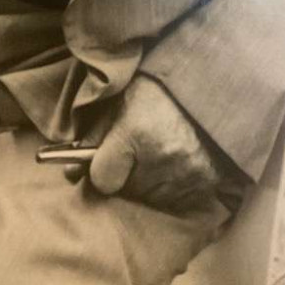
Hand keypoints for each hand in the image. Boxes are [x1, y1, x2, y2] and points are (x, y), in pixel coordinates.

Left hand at [83, 76, 244, 216]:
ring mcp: (187, 174)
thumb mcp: (122, 99)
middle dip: (127, 175)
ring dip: (150, 183)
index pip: (102, 178)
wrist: (214, 83)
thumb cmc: (161, 88)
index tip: (108, 159)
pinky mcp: (208, 184)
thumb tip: (71, 173)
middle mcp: (161, 158)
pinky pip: (179, 201)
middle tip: (139, 151)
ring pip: (152, 198)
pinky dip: (175, 187)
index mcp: (135, 133)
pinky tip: (177, 163)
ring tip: (160, 154)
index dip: (101, 169)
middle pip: (127, 191)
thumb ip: (95, 134)